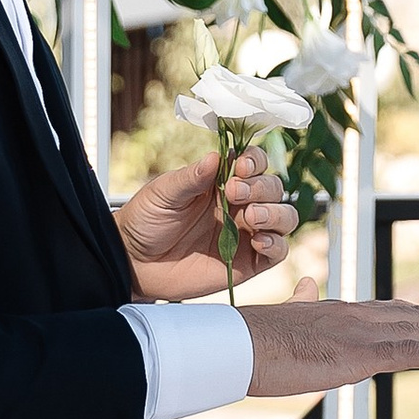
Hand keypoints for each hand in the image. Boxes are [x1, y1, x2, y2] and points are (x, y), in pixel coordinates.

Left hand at [118, 149, 296, 302]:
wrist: (134, 263)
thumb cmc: (145, 222)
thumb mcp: (163, 193)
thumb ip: (191, 177)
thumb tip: (216, 156)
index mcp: (220, 181)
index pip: (253, 163)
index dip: (254, 162)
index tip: (240, 167)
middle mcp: (239, 205)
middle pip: (273, 188)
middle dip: (261, 188)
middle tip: (234, 194)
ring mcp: (245, 233)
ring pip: (284, 217)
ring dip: (274, 213)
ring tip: (249, 218)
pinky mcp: (248, 262)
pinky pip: (278, 251)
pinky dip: (276, 243)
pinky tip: (258, 240)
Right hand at [244, 294, 418, 397]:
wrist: (239, 343)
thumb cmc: (257, 337)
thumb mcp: (287, 313)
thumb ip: (303, 300)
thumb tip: (306, 283)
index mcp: (349, 312)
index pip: (404, 314)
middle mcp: (365, 316)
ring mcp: (366, 332)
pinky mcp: (362, 352)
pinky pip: (414, 350)